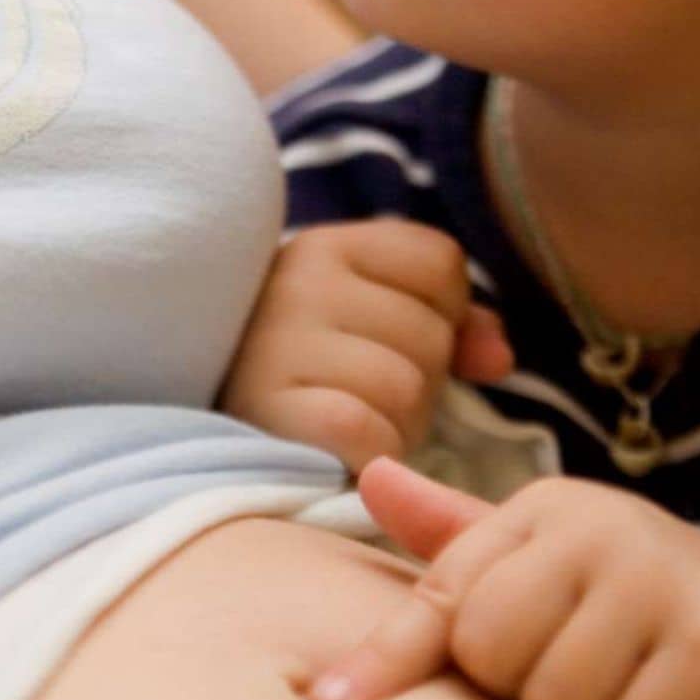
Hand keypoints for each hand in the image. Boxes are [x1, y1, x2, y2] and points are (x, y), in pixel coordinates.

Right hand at [221, 221, 512, 471]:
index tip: (394, 342)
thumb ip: (450, 321)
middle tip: (362, 396)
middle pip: (431, 334)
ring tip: (346, 424)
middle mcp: (297, 282)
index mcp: (324, 246)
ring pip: (407, 387)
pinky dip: (368, 453)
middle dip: (419, 381)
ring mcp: (278, 344)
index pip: (441, 262)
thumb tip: (500, 358)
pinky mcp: (270, 410)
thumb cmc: (304, 377)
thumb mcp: (368, 323)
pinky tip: (338, 453)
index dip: (443, 314)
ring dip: (395, 426)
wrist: (199, 436)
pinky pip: (365, 430)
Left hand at [310, 460, 699, 699]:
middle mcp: (604, 526)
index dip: (390, 658)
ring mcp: (665, 579)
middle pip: (491, 657)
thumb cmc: (638, 613)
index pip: (444, 594)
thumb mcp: (546, 566)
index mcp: (548, 509)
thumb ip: (456, 540)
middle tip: (577, 680)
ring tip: (627, 695)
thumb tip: (368, 475)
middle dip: (524, 697)